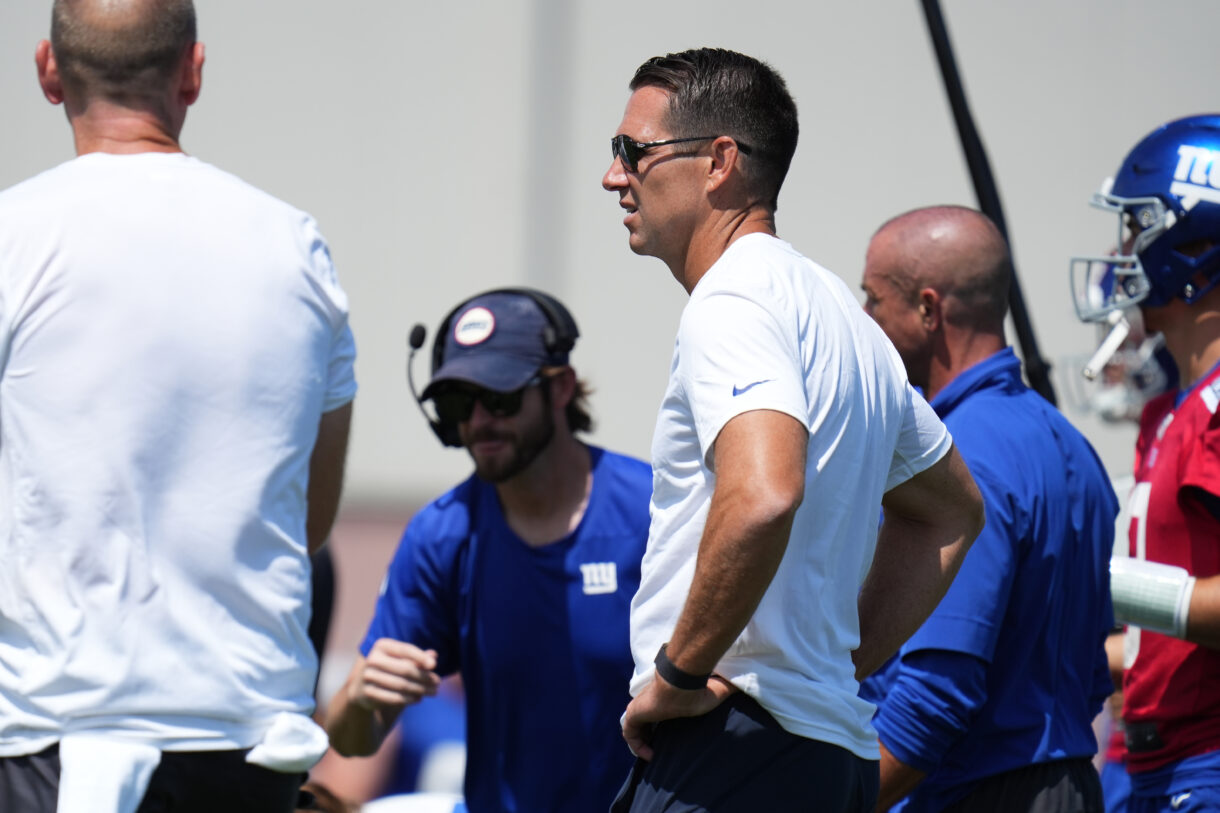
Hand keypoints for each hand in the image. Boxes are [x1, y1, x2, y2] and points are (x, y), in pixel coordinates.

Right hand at [349, 638, 439, 712]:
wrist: (362, 687)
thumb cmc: (389, 669)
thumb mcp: (401, 659)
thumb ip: (418, 657)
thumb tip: (434, 655)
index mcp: (382, 645)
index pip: (405, 649)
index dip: (420, 657)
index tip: (434, 665)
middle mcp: (372, 659)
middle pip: (405, 669)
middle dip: (424, 677)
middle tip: (438, 682)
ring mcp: (367, 676)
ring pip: (401, 685)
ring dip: (420, 689)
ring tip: (432, 691)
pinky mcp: (366, 693)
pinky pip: (392, 697)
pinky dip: (408, 699)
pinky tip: (419, 698)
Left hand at [622, 674, 737, 759]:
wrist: (684, 680)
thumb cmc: (700, 686)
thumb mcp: (717, 691)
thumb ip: (727, 688)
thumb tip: (744, 687)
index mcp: (668, 696)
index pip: (660, 711)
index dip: (662, 725)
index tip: (671, 738)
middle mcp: (652, 701)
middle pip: (645, 720)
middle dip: (650, 735)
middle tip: (660, 751)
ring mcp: (641, 706)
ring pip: (636, 727)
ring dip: (643, 742)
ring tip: (655, 756)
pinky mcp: (634, 713)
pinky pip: (629, 733)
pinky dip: (636, 745)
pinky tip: (649, 756)